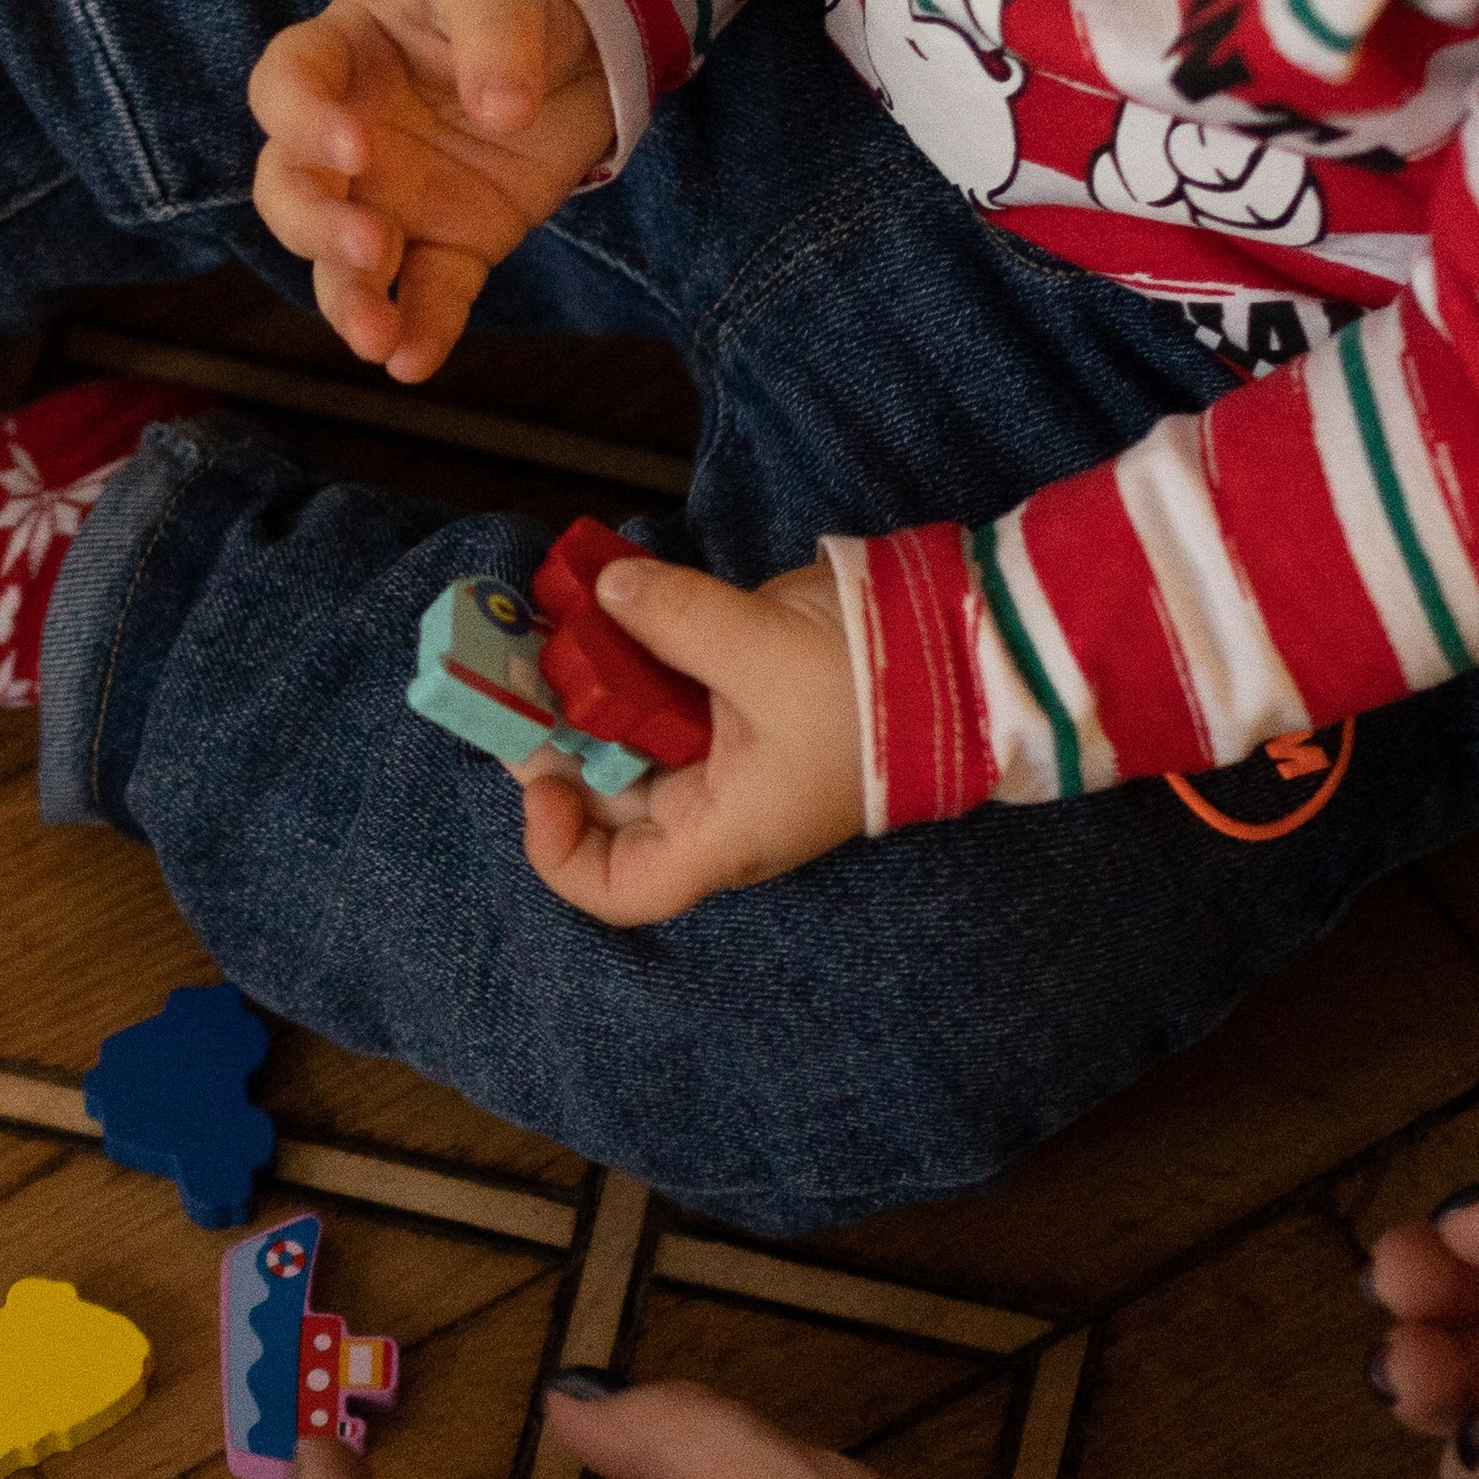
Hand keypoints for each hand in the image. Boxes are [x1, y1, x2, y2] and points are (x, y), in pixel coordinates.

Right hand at [248, 0, 610, 383]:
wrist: (574, 26)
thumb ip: (497, 39)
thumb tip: (503, 111)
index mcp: (343, 54)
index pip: (286, 86)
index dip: (302, 120)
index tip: (354, 146)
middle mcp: (351, 138)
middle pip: (292, 189)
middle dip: (316, 226)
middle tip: (367, 245)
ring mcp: (396, 197)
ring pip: (342, 261)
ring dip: (349, 300)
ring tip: (375, 338)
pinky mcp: (455, 239)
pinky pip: (428, 293)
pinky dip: (421, 330)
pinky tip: (416, 363)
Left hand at [512, 556, 864, 922]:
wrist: (966, 652)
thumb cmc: (868, 690)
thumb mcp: (760, 651)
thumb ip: (673, 618)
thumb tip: (606, 589)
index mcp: (722, 833)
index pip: (620, 889)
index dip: (560, 850)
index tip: (537, 777)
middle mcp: (714, 805)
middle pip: (605, 798)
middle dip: (554, 739)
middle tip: (512, 669)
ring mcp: (725, 751)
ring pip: (628, 734)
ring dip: (583, 686)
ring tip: (544, 623)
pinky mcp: (738, 697)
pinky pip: (662, 687)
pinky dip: (628, 651)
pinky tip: (601, 602)